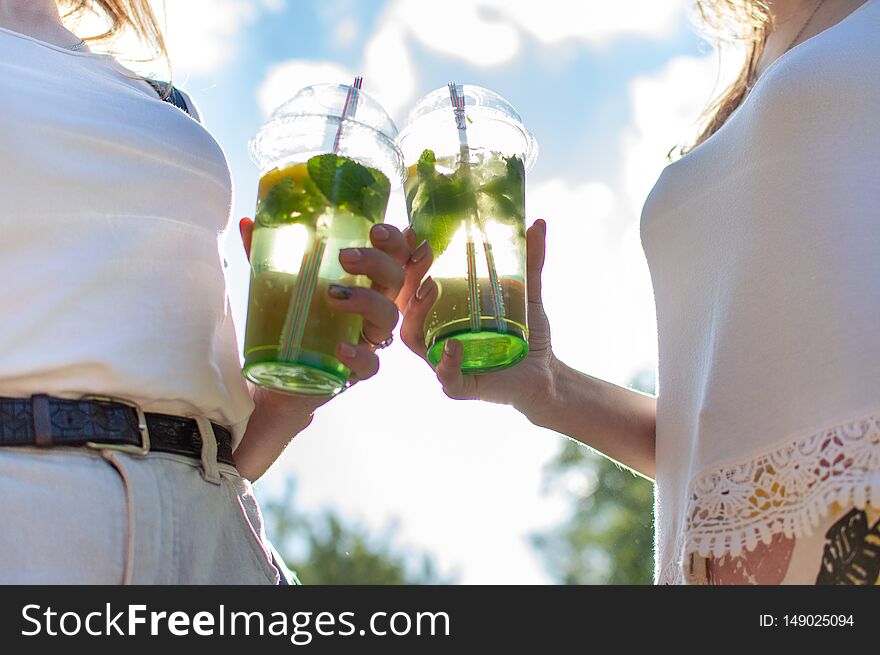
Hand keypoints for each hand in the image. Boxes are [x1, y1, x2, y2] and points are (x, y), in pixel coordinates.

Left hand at [233, 218, 413, 479]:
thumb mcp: (278, 285)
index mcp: (363, 283)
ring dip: (367, 301)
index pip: (393, 256)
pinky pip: (372, 365)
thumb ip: (267, 255)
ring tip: (333, 296)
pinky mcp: (356, 371)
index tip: (376, 229)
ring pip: (389, 317)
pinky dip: (359, 355)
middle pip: (396, 281)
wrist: (278, 380)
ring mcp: (368, 340)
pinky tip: (340, 348)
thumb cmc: (289, 324)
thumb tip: (249, 222)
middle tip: (346, 257)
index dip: (395, 241)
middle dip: (378, 264)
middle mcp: (373, 309)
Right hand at [399, 219, 556, 413]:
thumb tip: (537, 223)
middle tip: (422, 254)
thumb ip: (531, 262)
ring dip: (416, 313)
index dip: (404, 257)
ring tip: (430, 290)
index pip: (411, 280)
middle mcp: (435, 332)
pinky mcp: (461, 385)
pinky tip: (454, 345)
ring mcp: (443, 359)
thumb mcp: (528, 293)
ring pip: (413, 337)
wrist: (547, 375)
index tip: (412, 232)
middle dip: (404, 277)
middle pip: (402, 304)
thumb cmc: (528, 334)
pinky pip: (445, 376)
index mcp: (443, 309)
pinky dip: (447, 361)